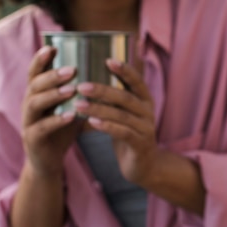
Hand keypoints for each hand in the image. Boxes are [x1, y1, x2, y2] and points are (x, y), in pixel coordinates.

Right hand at [21, 46, 79, 178]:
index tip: (52, 46)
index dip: (41, 59)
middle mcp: (29, 104)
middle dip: (52, 75)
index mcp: (38, 94)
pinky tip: (71, 115)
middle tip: (71, 69)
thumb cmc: (62, 130)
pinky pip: (41, 128)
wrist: (49, 161)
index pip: (35, 72)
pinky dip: (56, 120)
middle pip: (34, 85)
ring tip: (72, 89)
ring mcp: (28, 122)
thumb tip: (106, 72)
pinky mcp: (32, 139)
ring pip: (34, 103)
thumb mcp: (71, 107)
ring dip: (53, 95)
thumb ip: (82, 91)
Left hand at [74, 59, 157, 185]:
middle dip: (103, 90)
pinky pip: (123, 133)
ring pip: (122, 115)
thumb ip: (114, 99)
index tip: (107, 60)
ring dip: (99, 108)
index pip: (137, 81)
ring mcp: (146, 129)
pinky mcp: (141, 145)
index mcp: (145, 101)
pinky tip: (91, 122)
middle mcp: (148, 112)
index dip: (124, 70)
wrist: (143, 166)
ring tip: (79, 104)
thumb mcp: (124, 114)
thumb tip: (87, 77)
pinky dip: (107, 126)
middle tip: (81, 85)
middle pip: (126, 97)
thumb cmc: (128, 135)